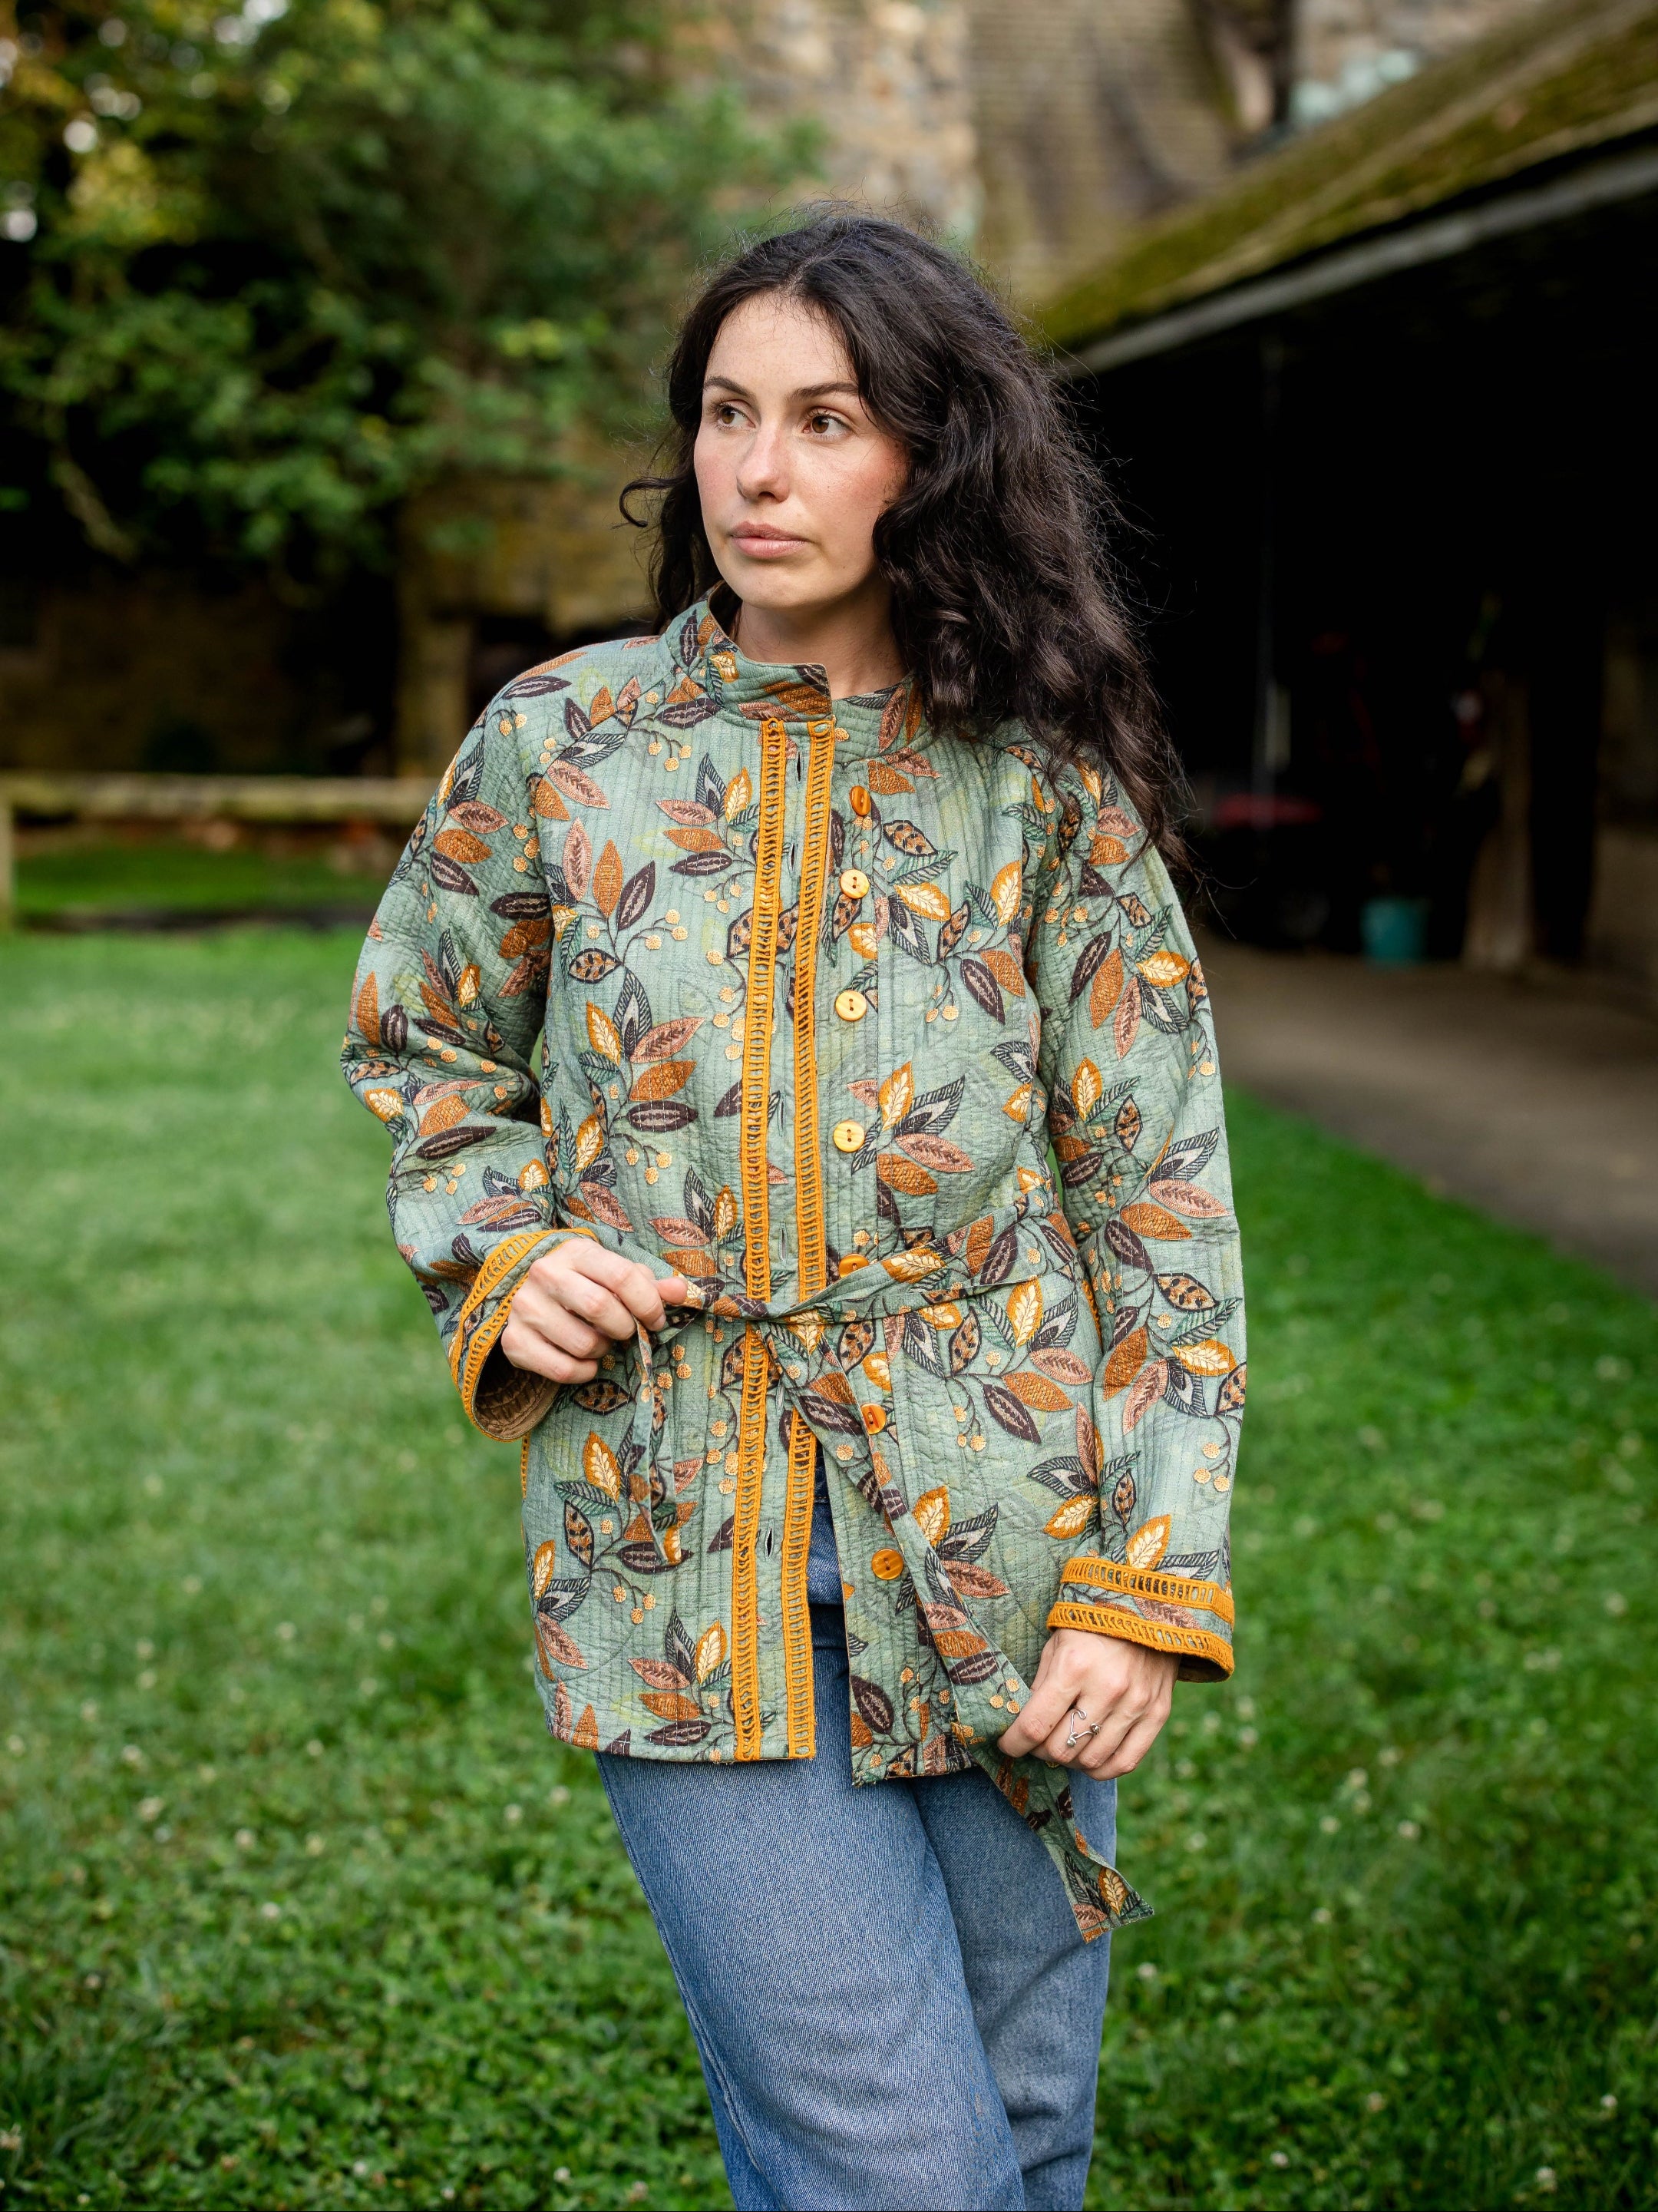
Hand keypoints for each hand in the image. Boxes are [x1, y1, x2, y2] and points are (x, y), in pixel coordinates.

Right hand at [500, 1241, 687, 1386]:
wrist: (529, 1300)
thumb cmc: (585, 1286)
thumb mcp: (615, 1276)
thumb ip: (649, 1285)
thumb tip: (681, 1292)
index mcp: (576, 1252)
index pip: (622, 1276)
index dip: (648, 1304)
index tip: (655, 1320)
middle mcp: (545, 1274)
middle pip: (601, 1308)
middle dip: (625, 1328)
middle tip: (627, 1332)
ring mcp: (524, 1307)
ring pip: (582, 1343)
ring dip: (603, 1350)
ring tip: (600, 1341)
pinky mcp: (513, 1340)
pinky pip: (561, 1369)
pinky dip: (583, 1372)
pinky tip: (585, 1361)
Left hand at [997, 1628, 1177, 1777]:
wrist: (1147, 1607)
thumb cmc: (1091, 1626)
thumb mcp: (1056, 1646)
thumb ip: (1041, 1687)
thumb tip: (1024, 1728)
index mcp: (1074, 1667)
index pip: (1035, 1725)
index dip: (1013, 1743)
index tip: (1006, 1744)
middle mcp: (1107, 1689)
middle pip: (1061, 1748)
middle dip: (1040, 1751)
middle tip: (1036, 1742)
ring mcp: (1136, 1704)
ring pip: (1091, 1760)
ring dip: (1070, 1760)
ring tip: (1064, 1744)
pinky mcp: (1158, 1714)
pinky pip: (1126, 1762)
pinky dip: (1102, 1769)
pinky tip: (1089, 1758)